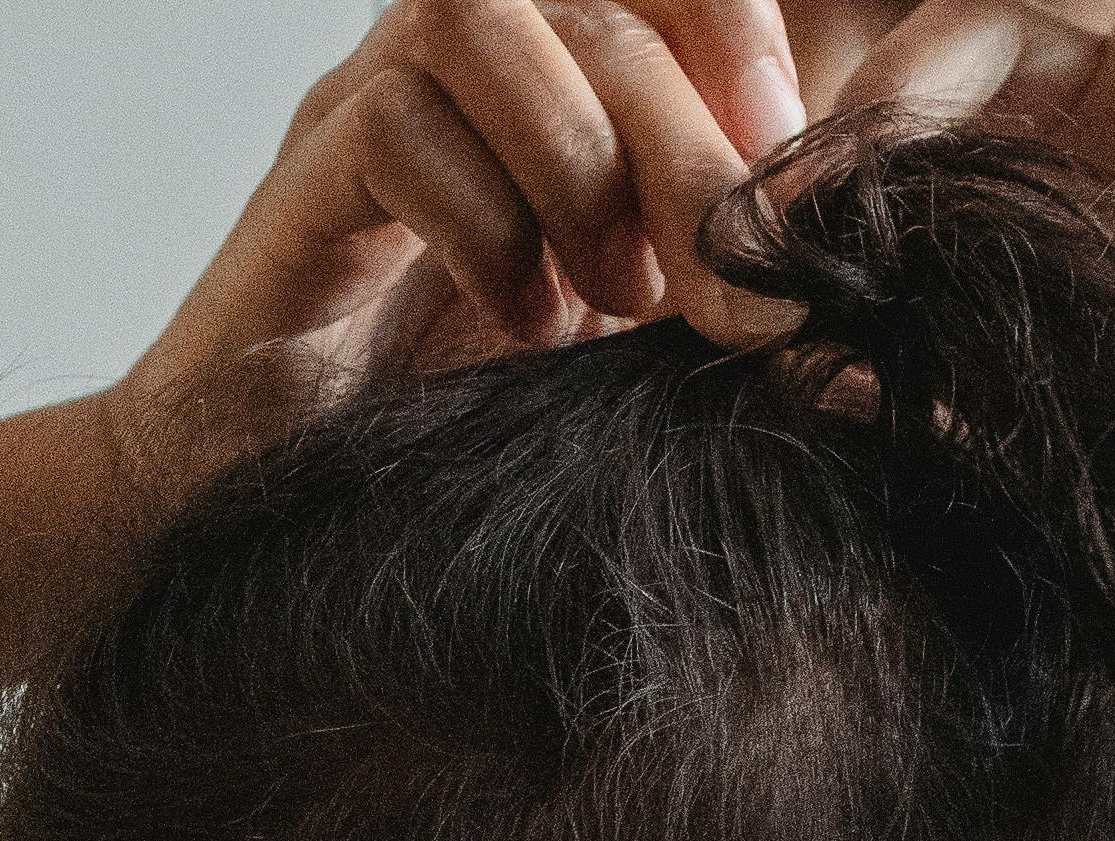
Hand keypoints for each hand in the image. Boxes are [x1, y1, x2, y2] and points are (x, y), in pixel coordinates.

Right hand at [107, 4, 823, 489]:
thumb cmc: (453, 428)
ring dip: (576, 159)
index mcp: (548, 77)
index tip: (798, 176)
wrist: (270, 515)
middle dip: (689, 148)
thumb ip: (715, 313)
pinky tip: (515, 325)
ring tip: (612, 297)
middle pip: (597, 11)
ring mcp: (366, 108)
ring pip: (485, 22)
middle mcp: (459, 67)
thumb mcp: (620, 355)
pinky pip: (392, 126)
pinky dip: (479, 225)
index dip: (738, 38)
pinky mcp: (298, 187)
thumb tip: (843, 347)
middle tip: (734, 290)